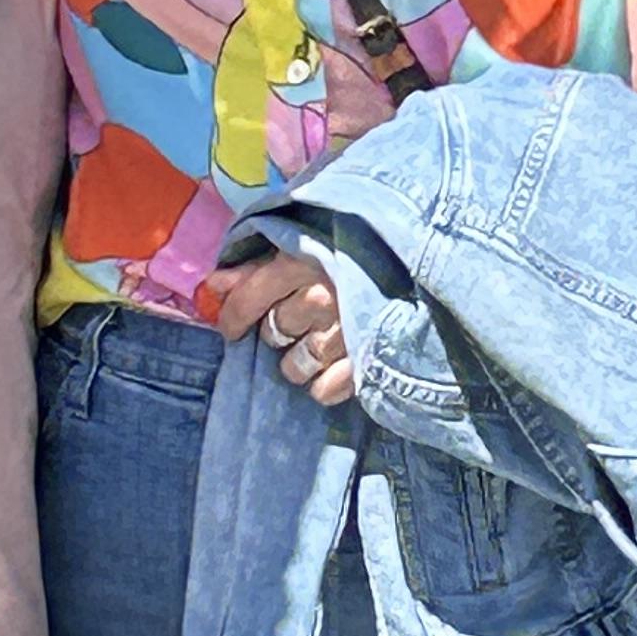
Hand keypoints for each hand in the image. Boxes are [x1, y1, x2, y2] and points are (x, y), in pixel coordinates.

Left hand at [213, 247, 352, 410]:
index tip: (231, 328)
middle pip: (274, 332)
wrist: (423, 262)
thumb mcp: (306, 245)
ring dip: (298, 361)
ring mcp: (345, 332)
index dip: (232, 317)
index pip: (248, 299)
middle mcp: (320, 298)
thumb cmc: (358, 248)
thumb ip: (257, 266)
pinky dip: (324, 383)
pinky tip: (333, 367)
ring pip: (296, 366)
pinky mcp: (367, 361)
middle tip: (296, 322)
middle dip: (277, 330)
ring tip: (313, 347)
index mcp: (302, 262)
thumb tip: (212, 285)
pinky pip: (325, 390)